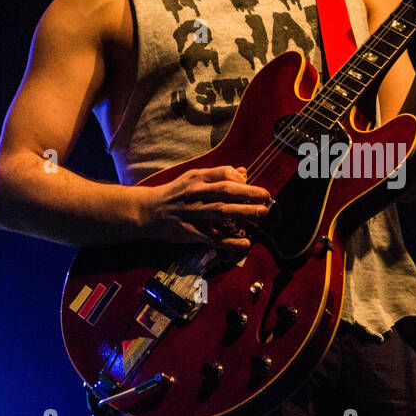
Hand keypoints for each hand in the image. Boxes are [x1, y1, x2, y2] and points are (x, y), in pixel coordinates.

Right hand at [135, 165, 271, 249]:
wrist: (148, 211)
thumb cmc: (175, 193)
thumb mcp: (193, 178)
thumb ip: (218, 175)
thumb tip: (244, 172)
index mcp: (196, 178)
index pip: (223, 173)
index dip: (241, 179)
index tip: (251, 185)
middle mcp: (195, 194)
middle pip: (226, 191)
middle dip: (249, 194)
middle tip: (266, 197)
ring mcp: (193, 214)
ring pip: (222, 212)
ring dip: (244, 212)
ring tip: (261, 213)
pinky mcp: (191, 232)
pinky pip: (214, 238)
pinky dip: (230, 241)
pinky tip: (245, 243)